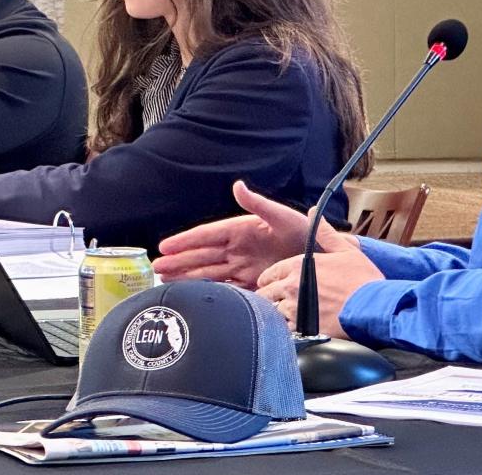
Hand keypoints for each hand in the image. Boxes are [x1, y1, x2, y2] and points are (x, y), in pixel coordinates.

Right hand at [153, 181, 356, 288]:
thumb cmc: (305, 233)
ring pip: (209, 272)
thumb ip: (260, 204)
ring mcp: (244, 267)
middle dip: (179, 261)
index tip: (165, 245)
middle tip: (156, 267)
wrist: (325, 260)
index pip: (209, 234)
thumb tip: (238, 186)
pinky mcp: (252, 283)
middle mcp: (240, 248)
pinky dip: (207, 290)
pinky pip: (225, 287)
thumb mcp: (284, 216)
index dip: (187, 240)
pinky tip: (191, 295)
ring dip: (188, 276)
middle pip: (203, 255)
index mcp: (244, 229)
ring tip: (165, 281)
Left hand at [255, 233, 383, 337]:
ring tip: (284, 314)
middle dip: (268, 296)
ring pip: (274, 312)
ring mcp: (296, 309)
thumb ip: (325, 232)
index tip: (269, 282)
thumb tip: (313, 212)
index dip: (268, 278)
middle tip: (272, 300)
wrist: (372, 307)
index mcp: (299, 266)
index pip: (271, 273)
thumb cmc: (362, 279)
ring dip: (277, 312)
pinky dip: (288, 327)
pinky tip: (295, 326)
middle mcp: (292, 287)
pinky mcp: (303, 328)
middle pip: (266, 294)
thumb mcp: (345, 250)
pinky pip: (285, 329)